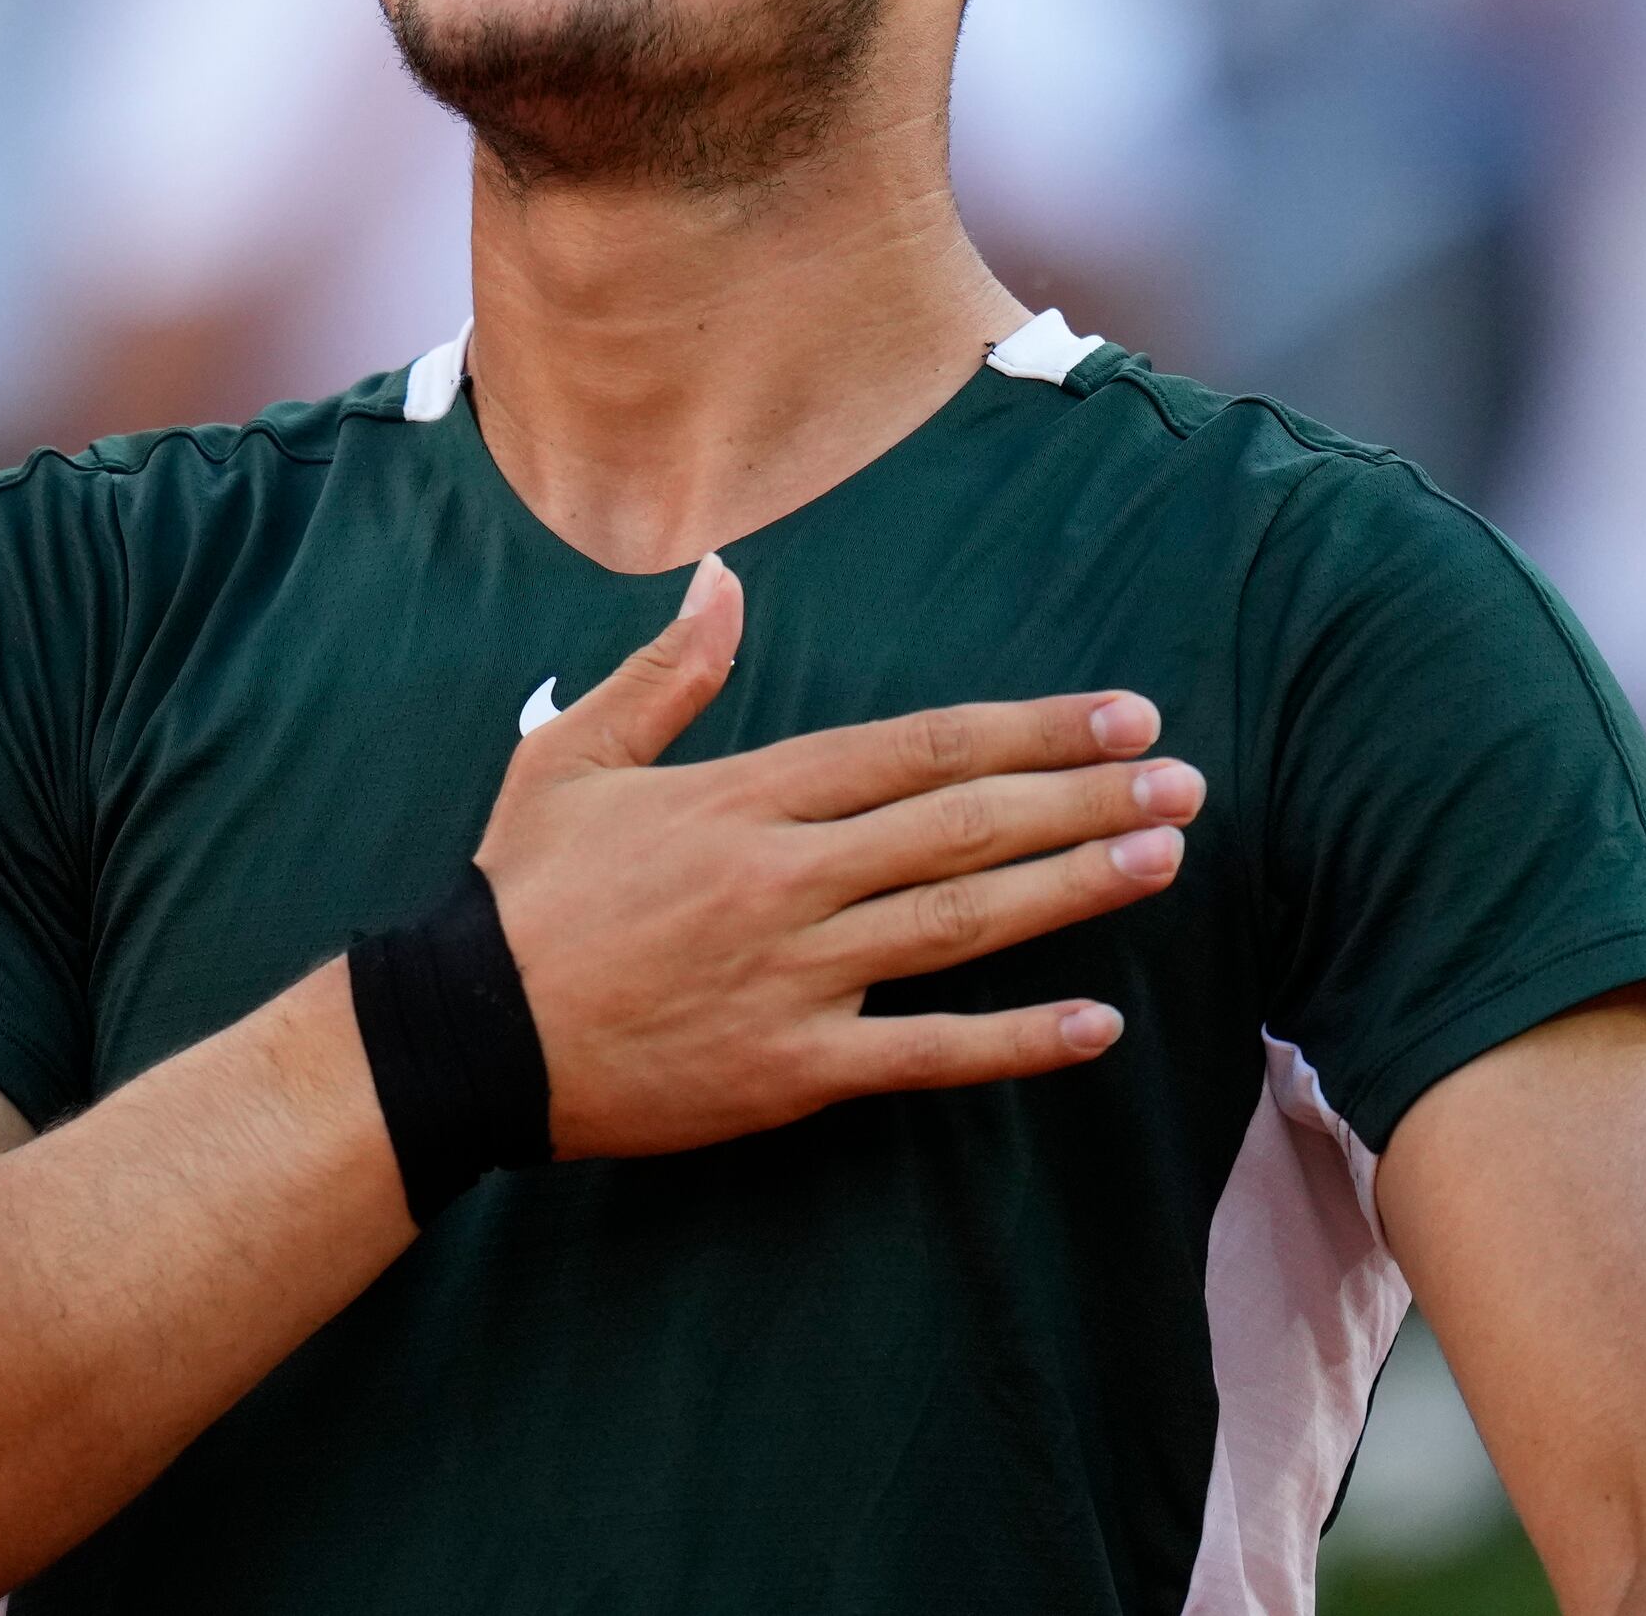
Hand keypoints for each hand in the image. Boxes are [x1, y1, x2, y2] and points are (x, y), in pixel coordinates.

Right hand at [472, 555, 1199, 1161]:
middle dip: (1080, 797)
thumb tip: (722, 576)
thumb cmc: (521, 891)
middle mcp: (783, 879)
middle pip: (961, 826)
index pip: (915, 748)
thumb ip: (667, 670)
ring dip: (1071, 888)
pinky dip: (1012, 1041)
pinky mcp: (789, 1070)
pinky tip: (1094, 1024)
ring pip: (960, 926)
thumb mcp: (574, 755)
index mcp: (744, 797)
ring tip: (1163, 858)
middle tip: (1182, 780)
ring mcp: (793, 977)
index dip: (1025, 729)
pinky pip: (922, 1054)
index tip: (1116, 712)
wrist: (463, 1037)